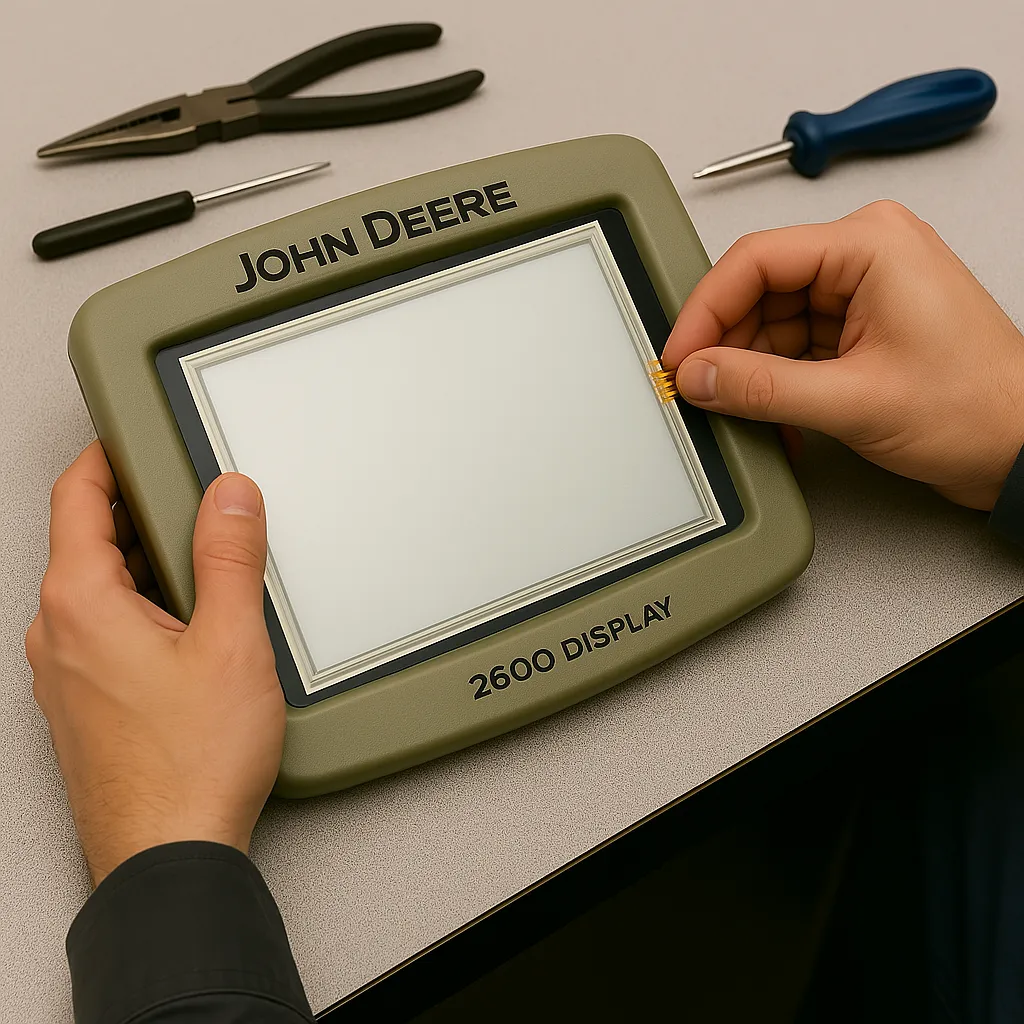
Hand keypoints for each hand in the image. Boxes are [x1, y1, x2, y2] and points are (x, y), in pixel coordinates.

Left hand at [26, 442, 282, 885]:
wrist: (170, 856)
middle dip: (139, 512)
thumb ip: (228, 557)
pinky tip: (193, 631)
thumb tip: (230, 496)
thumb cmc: (191, 764)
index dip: (106, 457)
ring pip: (98, 589)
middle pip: (87, 541)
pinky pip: (105, 631)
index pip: (76, 498)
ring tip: (207, 568)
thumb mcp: (230, 642)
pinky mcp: (86, 704)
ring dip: (145, 565)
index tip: (133, 437)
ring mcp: (66, 674)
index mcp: (80, 604)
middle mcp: (58, 635)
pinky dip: (143, 609)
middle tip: (195, 500)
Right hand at [663, 200, 1023, 510]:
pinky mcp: (859, 326)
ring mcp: (862, 291)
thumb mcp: (852, 401)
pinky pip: (793, 345)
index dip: (705, 310)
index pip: (755, 259)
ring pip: (770, 322)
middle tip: (700, 389)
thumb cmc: (978, 410)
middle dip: (726, 346)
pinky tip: (773, 416)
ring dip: (750, 371)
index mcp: (870, 245)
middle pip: (758, 290)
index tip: (680, 356)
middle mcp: (864, 257)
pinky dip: (775, 382)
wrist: (1022, 449)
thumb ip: (761, 388)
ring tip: (743, 412)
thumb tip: (698, 375)